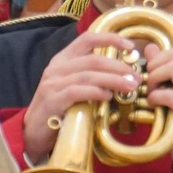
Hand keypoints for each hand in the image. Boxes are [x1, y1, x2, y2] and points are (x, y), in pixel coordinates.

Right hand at [23, 31, 136, 163]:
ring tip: (129, 87)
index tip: (131, 46)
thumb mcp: (77, 88)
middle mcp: (56, 68)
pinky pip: (77, 91)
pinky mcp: (51, 100)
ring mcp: (52, 83)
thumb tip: (126, 75)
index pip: (87, 39)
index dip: (110, 39)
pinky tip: (108, 96)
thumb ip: (94, 78)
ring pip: (88, 75)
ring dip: (113, 80)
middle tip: (137, 77)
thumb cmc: (61, 109)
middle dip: (119, 67)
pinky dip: (95, 92)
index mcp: (63, 60)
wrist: (35, 133)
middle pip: (93, 60)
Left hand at [142, 44, 172, 172]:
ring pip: (172, 67)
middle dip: (155, 66)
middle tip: (149, 84)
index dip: (160, 58)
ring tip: (152, 94)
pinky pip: (168, 93)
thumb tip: (150, 48)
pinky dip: (154, 98)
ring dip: (154, 80)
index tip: (152, 75)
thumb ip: (165, 69)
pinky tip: (154, 106)